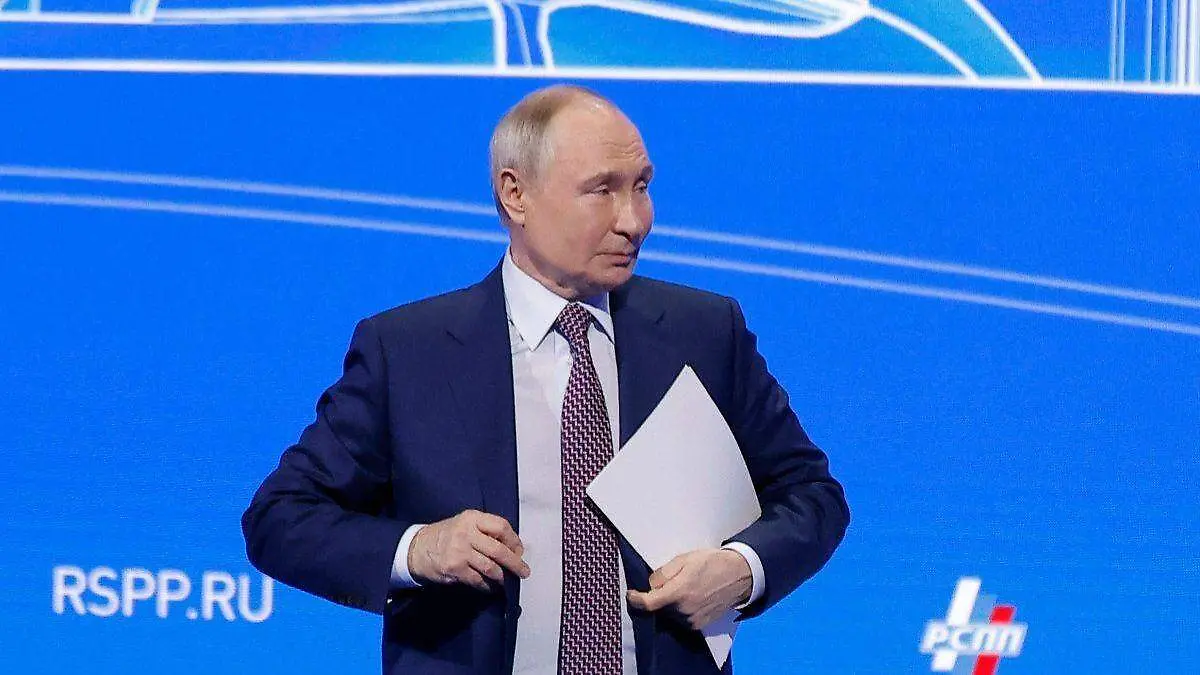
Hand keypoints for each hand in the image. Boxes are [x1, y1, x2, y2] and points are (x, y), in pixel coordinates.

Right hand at [407, 509, 530, 591]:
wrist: (418, 548)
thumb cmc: (448, 535)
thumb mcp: (465, 524)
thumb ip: (486, 531)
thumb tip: (513, 549)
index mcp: (472, 518)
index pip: (501, 526)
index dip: (514, 540)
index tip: (519, 551)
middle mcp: (466, 533)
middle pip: (499, 550)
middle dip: (515, 563)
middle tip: (524, 572)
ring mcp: (460, 551)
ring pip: (490, 567)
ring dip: (502, 577)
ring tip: (506, 580)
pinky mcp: (454, 568)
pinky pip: (478, 580)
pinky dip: (488, 585)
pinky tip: (491, 586)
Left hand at [626, 549, 752, 629]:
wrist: (738, 575)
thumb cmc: (711, 563)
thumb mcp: (684, 559)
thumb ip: (663, 573)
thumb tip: (651, 585)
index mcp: (679, 592)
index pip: (648, 604)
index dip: (635, 600)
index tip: (631, 594)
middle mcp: (684, 611)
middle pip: (658, 608)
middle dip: (658, 596)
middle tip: (669, 582)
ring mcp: (692, 620)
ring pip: (669, 614)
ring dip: (669, 604)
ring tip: (683, 588)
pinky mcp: (699, 625)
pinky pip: (680, 619)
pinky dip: (679, 610)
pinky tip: (690, 597)